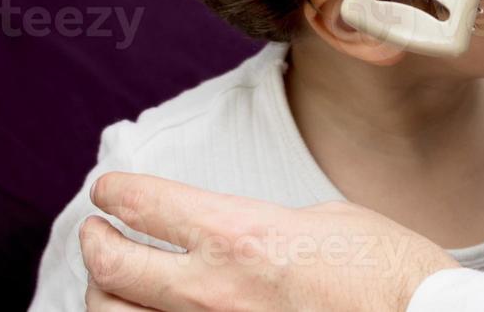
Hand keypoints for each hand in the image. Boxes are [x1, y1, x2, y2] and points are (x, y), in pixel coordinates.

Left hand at [79, 172, 459, 311]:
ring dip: (104, 295)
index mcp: (239, 234)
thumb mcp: (326, 219)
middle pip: (114, 266)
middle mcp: (212, 290)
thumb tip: (243, 234)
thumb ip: (268, 224)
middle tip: (96, 232)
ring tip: (109, 281)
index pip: (147, 205)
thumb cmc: (388, 273)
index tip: (109, 189)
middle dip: (95, 242)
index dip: (116, 192)